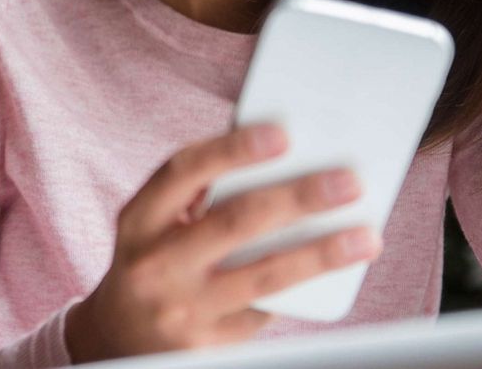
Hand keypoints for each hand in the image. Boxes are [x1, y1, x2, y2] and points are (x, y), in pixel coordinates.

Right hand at [64, 122, 382, 362]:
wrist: (117, 338)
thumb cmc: (150, 262)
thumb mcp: (154, 222)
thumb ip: (200, 191)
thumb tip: (279, 157)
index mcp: (140, 219)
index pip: (184, 171)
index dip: (233, 149)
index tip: (283, 135)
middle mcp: (156, 264)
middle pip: (236, 222)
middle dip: (300, 198)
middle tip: (348, 183)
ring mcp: (182, 308)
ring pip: (264, 275)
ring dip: (322, 254)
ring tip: (364, 237)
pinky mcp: (207, 345)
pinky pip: (264, 311)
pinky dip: (299, 290)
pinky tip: (328, 274)